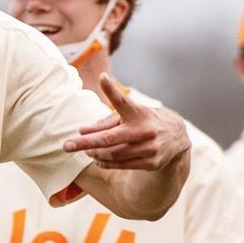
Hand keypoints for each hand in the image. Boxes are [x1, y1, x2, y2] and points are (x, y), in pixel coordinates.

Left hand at [64, 74, 189, 169]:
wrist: (176, 137)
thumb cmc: (143, 121)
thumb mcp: (128, 116)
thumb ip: (105, 122)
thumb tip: (82, 130)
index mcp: (138, 112)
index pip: (123, 101)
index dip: (112, 90)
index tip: (103, 77)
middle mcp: (144, 129)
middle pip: (109, 139)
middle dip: (86, 143)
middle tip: (67, 145)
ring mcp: (149, 148)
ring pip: (113, 154)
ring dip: (95, 153)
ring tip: (85, 150)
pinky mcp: (152, 162)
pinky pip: (122, 165)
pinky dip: (106, 163)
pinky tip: (97, 160)